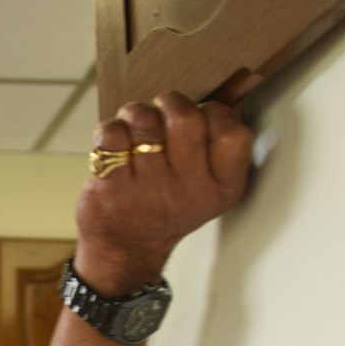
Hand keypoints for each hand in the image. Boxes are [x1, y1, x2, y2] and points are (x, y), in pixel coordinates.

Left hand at [74, 91, 251, 295]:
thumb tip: (227, 96)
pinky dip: (110, 130)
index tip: (201, 119)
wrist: (126, 249)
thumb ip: (219, 148)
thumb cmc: (168, 206)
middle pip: (186, 117)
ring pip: (144, 119)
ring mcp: (150, 189)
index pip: (234, 132)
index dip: (215, 112)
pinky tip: (115, 147)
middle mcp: (189, 190)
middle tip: (162, 116)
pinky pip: (112, 134)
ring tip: (136, 131)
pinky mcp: (114, 187)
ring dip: (136, 114)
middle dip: (170, 104)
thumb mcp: (209, 188)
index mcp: (221, 187)